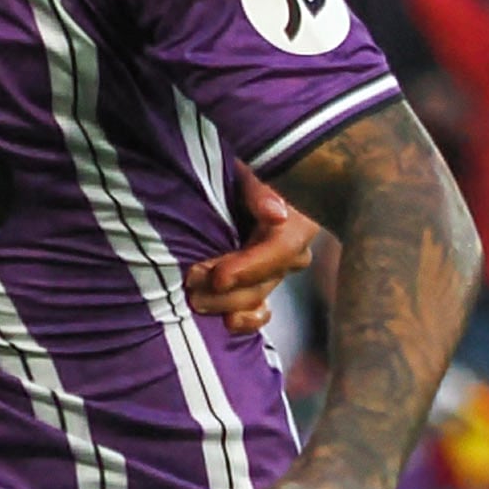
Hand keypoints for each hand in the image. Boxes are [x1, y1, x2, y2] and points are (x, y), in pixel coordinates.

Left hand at [185, 176, 318, 332]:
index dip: (249, 267)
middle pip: (264, 279)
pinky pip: (261, 309)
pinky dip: (246, 318)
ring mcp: (277, 270)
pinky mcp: (262, 282)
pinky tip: (229, 322)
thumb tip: (276, 214)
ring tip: (194, 298)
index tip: (218, 276)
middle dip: (226, 287)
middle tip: (191, 280)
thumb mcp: (250, 167)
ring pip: (257, 295)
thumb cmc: (245, 166)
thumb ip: (261, 190)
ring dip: (225, 301)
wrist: (237, 177)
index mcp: (296, 219)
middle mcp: (293, 249)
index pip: (279, 250)